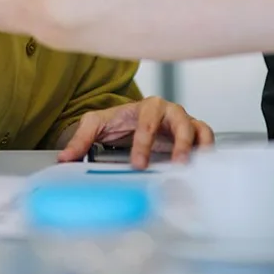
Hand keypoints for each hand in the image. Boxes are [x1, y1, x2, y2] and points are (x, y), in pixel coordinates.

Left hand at [56, 96, 214, 168]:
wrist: (131, 121)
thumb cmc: (118, 121)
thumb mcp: (96, 124)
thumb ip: (81, 139)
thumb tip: (65, 158)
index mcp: (146, 107)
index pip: (148, 121)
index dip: (144, 142)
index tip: (138, 163)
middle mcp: (169, 112)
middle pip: (180, 122)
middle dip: (179, 144)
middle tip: (175, 165)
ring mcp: (184, 122)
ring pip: (198, 128)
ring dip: (198, 146)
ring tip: (194, 166)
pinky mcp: (193, 134)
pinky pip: (206, 138)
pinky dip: (208, 150)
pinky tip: (203, 167)